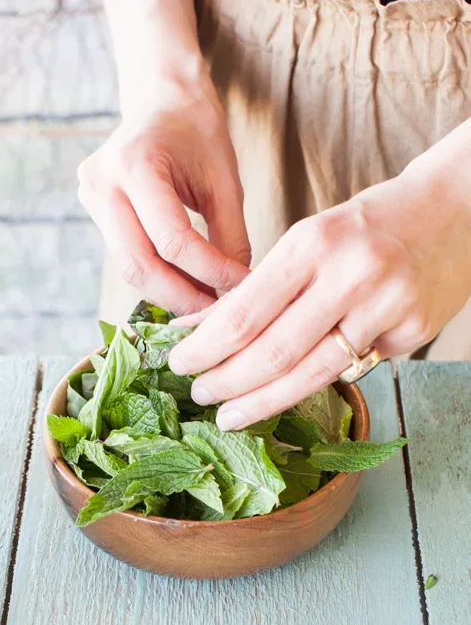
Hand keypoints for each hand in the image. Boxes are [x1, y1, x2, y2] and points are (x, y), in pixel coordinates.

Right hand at [77, 73, 250, 316]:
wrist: (161, 98)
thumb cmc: (198, 131)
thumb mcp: (224, 180)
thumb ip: (230, 237)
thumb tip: (236, 294)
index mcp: (135, 164)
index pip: (172, 240)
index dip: (209, 272)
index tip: (242, 290)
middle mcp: (102, 183)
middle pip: (140, 265)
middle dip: (182, 296)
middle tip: (218, 315)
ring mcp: (90, 198)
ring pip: (129, 268)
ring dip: (169, 292)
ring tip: (205, 303)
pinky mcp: (92, 211)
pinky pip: (126, 257)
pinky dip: (158, 277)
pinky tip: (186, 286)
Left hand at [169, 166, 470, 429]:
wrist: (453, 209)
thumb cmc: (363, 229)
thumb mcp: (305, 243)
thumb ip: (252, 290)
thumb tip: (190, 331)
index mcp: (312, 243)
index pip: (244, 313)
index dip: (206, 349)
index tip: (179, 365)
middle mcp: (350, 273)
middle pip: (273, 353)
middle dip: (228, 383)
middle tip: (201, 398)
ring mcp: (387, 305)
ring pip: (311, 375)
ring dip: (262, 402)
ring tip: (231, 415)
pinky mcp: (413, 331)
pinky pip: (352, 370)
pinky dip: (316, 382)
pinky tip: (291, 389)